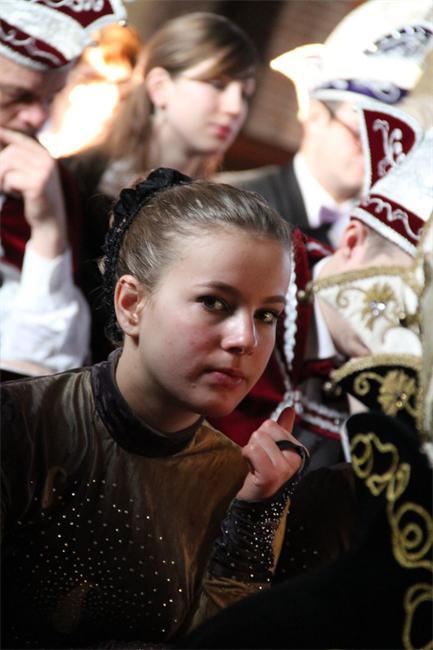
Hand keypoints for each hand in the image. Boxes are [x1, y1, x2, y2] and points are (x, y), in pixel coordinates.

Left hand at [0, 127, 66, 257]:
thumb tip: (1, 136)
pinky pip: (10, 178)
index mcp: (46, 157)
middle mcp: (47, 161)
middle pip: (11, 152)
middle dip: (1, 167)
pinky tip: (16, 195)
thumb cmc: (36, 199)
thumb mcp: (32, 175)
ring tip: (10, 189)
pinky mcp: (37, 184)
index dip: (6, 135)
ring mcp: (44, 172)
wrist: (50, 223)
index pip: (21, 140)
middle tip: (4, 183)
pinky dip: (7, 187)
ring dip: (2, 178)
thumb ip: (21, 160)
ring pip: (8, 164)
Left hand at [236, 407, 306, 500]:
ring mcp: (285, 467)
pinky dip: (246, 456)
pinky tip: (252, 470)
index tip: (265, 456)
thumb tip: (290, 408)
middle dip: (255, 443)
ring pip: (258, 438)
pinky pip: (252, 450)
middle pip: (264, 429)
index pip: (272, 424)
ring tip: (256, 466)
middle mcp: (296, 458)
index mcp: (299, 450)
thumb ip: (284, 428)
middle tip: (259, 462)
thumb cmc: (263, 473)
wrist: (256, 503)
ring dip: (250, 451)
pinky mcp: (271, 475)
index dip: (262, 438)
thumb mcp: (274, 449)